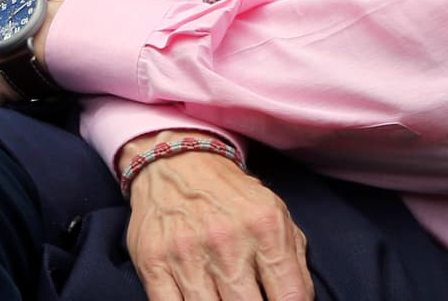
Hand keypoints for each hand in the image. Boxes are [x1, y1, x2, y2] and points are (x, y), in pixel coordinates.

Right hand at [126, 146, 311, 300]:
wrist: (177, 159)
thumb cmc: (231, 196)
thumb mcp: (274, 214)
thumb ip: (294, 263)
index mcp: (264, 227)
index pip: (290, 298)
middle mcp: (226, 240)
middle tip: (249, 299)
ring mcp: (187, 253)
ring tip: (225, 298)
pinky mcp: (153, 262)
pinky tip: (199, 299)